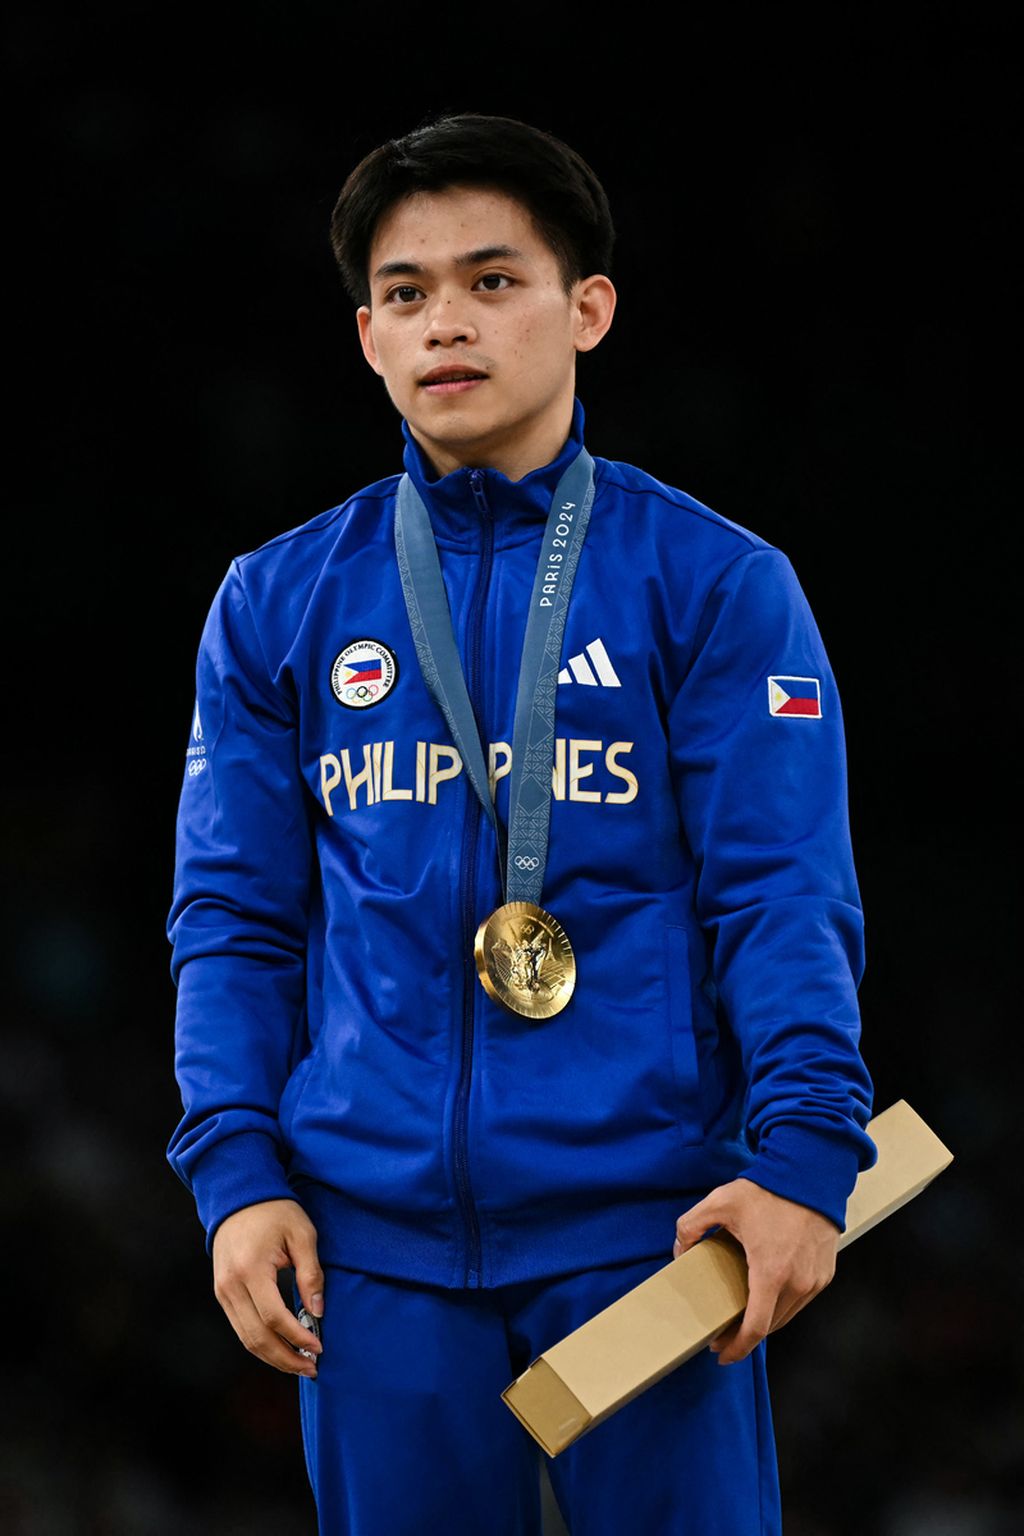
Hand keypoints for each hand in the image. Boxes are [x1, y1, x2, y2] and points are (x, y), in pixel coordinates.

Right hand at [212, 1198, 324, 1377]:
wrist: (239, 1197)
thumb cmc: (274, 1211)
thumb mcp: (302, 1234)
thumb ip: (311, 1274)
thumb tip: (318, 1312)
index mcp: (251, 1269)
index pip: (274, 1318)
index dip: (297, 1337)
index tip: (319, 1347)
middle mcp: (231, 1286)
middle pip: (256, 1337)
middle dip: (285, 1358)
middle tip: (311, 1367)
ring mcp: (222, 1291)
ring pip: (246, 1338)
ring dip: (273, 1357)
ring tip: (299, 1364)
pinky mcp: (222, 1293)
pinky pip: (240, 1327)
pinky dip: (260, 1343)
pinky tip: (282, 1348)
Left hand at [672, 1178, 838, 1364]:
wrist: (811, 1175)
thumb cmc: (769, 1190)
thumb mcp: (719, 1202)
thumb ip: (690, 1226)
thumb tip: (679, 1251)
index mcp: (771, 1274)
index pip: (755, 1328)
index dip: (737, 1348)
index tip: (721, 1353)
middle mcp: (797, 1284)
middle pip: (769, 1326)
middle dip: (745, 1336)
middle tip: (724, 1333)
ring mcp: (815, 1281)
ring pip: (787, 1315)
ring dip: (765, 1320)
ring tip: (743, 1316)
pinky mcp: (825, 1274)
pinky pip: (801, 1300)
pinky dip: (783, 1304)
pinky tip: (767, 1295)